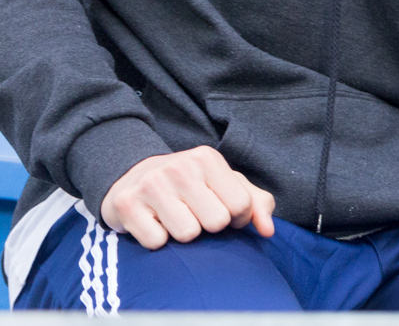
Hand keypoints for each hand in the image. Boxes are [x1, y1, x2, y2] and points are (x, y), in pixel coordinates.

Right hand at [100, 146, 275, 250]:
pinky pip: (157, 243)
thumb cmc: (190, 185)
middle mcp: (179, 167)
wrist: (132, 177)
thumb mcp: (225, 185)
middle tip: (195, 213)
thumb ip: (256, 203)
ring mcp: (151, 184)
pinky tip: (153, 222)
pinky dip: (158, 240)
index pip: (241, 205)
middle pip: (216, 222)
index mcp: (207, 158)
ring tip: (174, 217)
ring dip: (184, 234)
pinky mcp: (127, 204)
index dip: (237, 218)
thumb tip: (268, 231)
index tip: (224, 211)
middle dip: (209, 225)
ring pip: (188, 234)